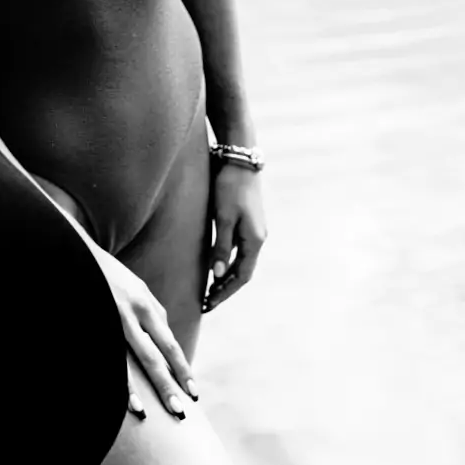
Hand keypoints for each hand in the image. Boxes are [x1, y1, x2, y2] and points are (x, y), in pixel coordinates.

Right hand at [88, 239, 196, 421]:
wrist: (74, 249)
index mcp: (146, 303)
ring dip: (142, 388)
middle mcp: (132, 311)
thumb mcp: (135, 287)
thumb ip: (151, 312)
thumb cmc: (106, 271)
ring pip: (132, 359)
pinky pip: (108, 357)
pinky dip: (117, 380)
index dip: (181, 368)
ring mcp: (112, 316)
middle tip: (181, 411)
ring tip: (147, 412)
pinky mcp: (94, 321)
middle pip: (155, 355)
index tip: (192, 391)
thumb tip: (166, 336)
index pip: (169, 343)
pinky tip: (122, 398)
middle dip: (169, 384)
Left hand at [203, 164, 266, 313]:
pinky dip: (227, 261)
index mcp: (254, 241)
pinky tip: (215, 265)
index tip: (209, 305)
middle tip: (206, 303)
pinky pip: (237, 250)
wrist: (240, 159)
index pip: (241, 276)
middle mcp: (258, 238)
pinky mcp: (246, 222)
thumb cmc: (230, 187)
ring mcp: (253, 230)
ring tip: (209, 289)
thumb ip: (221, 246)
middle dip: (225, 289)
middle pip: (242, 272)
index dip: (225, 292)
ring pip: (240, 262)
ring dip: (226, 277)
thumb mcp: (223, 217)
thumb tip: (218, 274)